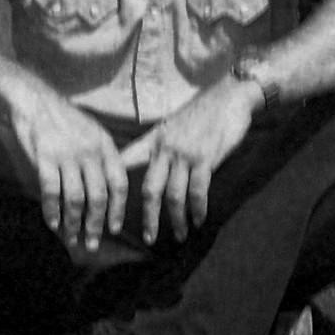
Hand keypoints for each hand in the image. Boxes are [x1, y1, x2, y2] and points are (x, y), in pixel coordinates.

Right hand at [9, 83, 127, 252]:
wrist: (37, 101)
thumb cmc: (66, 121)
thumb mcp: (93, 132)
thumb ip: (103, 158)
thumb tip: (111, 192)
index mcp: (105, 145)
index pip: (119, 182)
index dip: (118, 209)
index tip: (114, 229)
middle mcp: (89, 152)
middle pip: (98, 196)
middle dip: (96, 224)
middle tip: (92, 244)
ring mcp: (67, 155)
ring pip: (75, 199)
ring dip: (73, 223)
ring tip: (71, 238)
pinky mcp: (44, 158)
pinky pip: (51, 192)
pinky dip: (51, 211)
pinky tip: (52, 223)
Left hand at [118, 75, 258, 244]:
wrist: (228, 96)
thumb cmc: (203, 111)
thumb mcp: (173, 124)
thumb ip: (161, 144)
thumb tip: (150, 166)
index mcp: (154, 139)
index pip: (127, 161)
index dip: (115, 185)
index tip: (106, 208)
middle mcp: (165, 148)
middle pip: (149, 189)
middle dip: (148, 218)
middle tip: (149, 239)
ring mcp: (184, 154)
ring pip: (173, 195)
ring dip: (176, 220)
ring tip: (179, 235)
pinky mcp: (205, 158)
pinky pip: (198, 191)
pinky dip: (198, 209)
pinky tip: (199, 220)